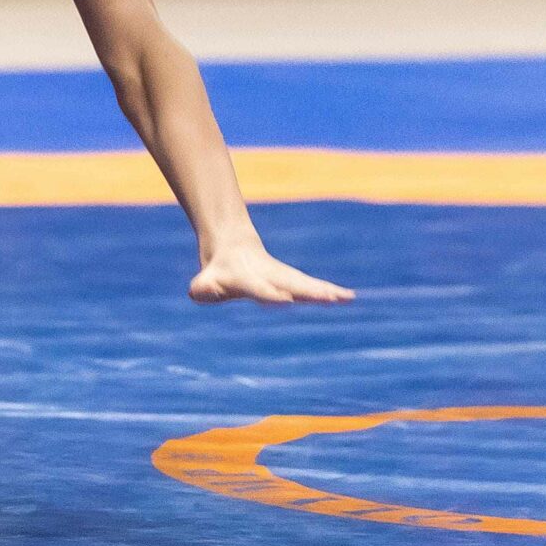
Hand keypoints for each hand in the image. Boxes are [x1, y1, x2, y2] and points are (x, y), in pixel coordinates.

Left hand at [189, 239, 354, 306]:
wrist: (232, 245)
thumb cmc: (217, 272)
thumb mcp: (204, 283)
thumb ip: (202, 288)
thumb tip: (196, 292)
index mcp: (246, 279)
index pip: (258, 288)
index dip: (269, 294)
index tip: (285, 299)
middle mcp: (269, 276)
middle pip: (291, 285)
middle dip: (309, 292)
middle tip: (329, 298)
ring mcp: (283, 277)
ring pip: (306, 285)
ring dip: (325, 292)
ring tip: (346, 297)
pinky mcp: (293, 281)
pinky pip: (312, 288)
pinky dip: (330, 292)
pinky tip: (348, 297)